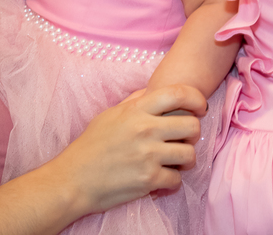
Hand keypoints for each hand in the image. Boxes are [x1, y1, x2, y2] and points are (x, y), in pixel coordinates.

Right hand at [47, 84, 206, 217]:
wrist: (72, 180)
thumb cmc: (90, 146)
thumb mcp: (110, 115)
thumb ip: (134, 102)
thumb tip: (152, 91)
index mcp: (136, 110)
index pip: (178, 94)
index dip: (196, 98)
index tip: (200, 107)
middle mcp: (145, 130)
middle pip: (192, 126)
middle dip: (193, 134)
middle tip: (184, 140)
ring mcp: (148, 155)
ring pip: (189, 154)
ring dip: (184, 160)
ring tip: (173, 161)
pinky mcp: (149, 180)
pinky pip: (176, 179)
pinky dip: (171, 181)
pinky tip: (160, 179)